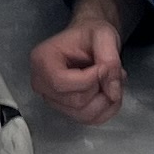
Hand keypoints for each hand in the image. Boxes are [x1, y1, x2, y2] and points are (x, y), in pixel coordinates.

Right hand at [31, 0, 137, 124]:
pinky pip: (89, 119)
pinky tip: (108, 91)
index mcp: (42, 60)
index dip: (90, 80)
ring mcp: (52, 99)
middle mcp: (41, 83)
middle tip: (112, 71)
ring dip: (106, 100)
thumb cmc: (91, 34)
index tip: (105, 66)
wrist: (89, 40)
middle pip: (75, 101)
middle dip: (100, 89)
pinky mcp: (65, 109)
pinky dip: (106, 109)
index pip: (61, 82)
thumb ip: (110, 60)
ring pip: (83, 114)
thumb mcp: (104, 35)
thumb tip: (112, 92)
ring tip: (111, 80)